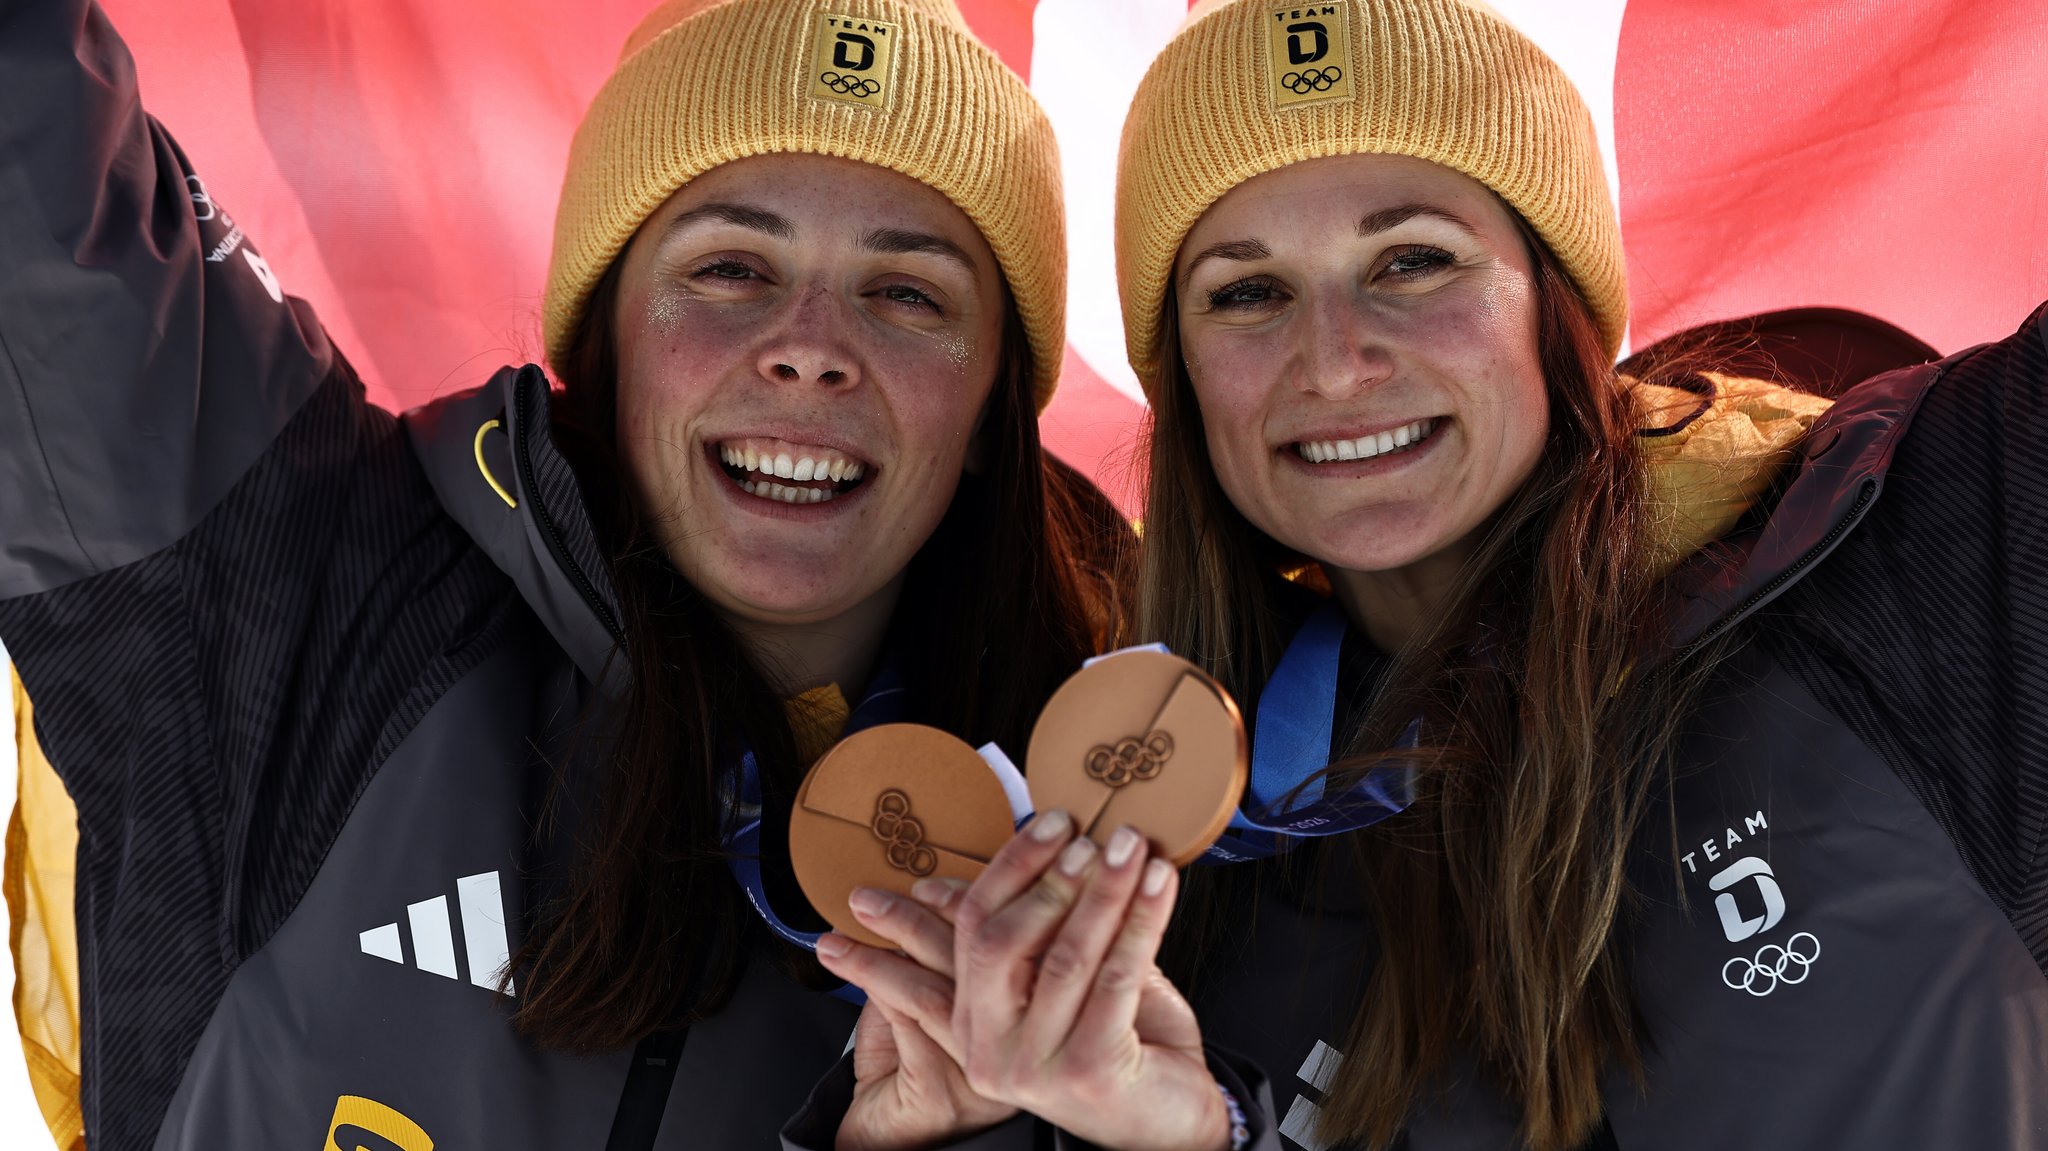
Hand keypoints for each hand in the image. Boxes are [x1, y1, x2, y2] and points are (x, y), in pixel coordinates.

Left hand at [817, 879, 1015, 1149]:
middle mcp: (1016, 1043)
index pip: (1014, 941)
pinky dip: (873, 974)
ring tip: (854, 915)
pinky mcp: (944, 1091)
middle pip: (981, 957)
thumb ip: (927, 962)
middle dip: (923, 912)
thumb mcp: (920, 1007)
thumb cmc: (903, 1074)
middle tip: (875, 892)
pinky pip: (910, 1016)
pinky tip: (845, 958)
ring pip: (942, 983)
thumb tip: (910, 903)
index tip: (928, 881)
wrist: (887, 1148)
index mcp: (1027, 1013)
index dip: (973, 902)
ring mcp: (983, 1070)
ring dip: (892, 936)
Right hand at [818, 812, 1229, 1150]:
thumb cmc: (1121, 1042)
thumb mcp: (1069, 983)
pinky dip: (1142, 921)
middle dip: (1050, 877)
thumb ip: (1049, 929)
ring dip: (1105, 890)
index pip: (970, 928)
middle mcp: (990, 1046)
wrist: (1170, 1123)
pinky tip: (1161, 884)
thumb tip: (1049, 841)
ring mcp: (1034, 1064)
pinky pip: (1115, 979)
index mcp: (975, 1018)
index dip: (1010, 867)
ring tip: (1133, 848)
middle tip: (1092, 836)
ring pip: (1065, 955)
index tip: (1051, 821)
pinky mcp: (1087, 1072)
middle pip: (1000, 941)